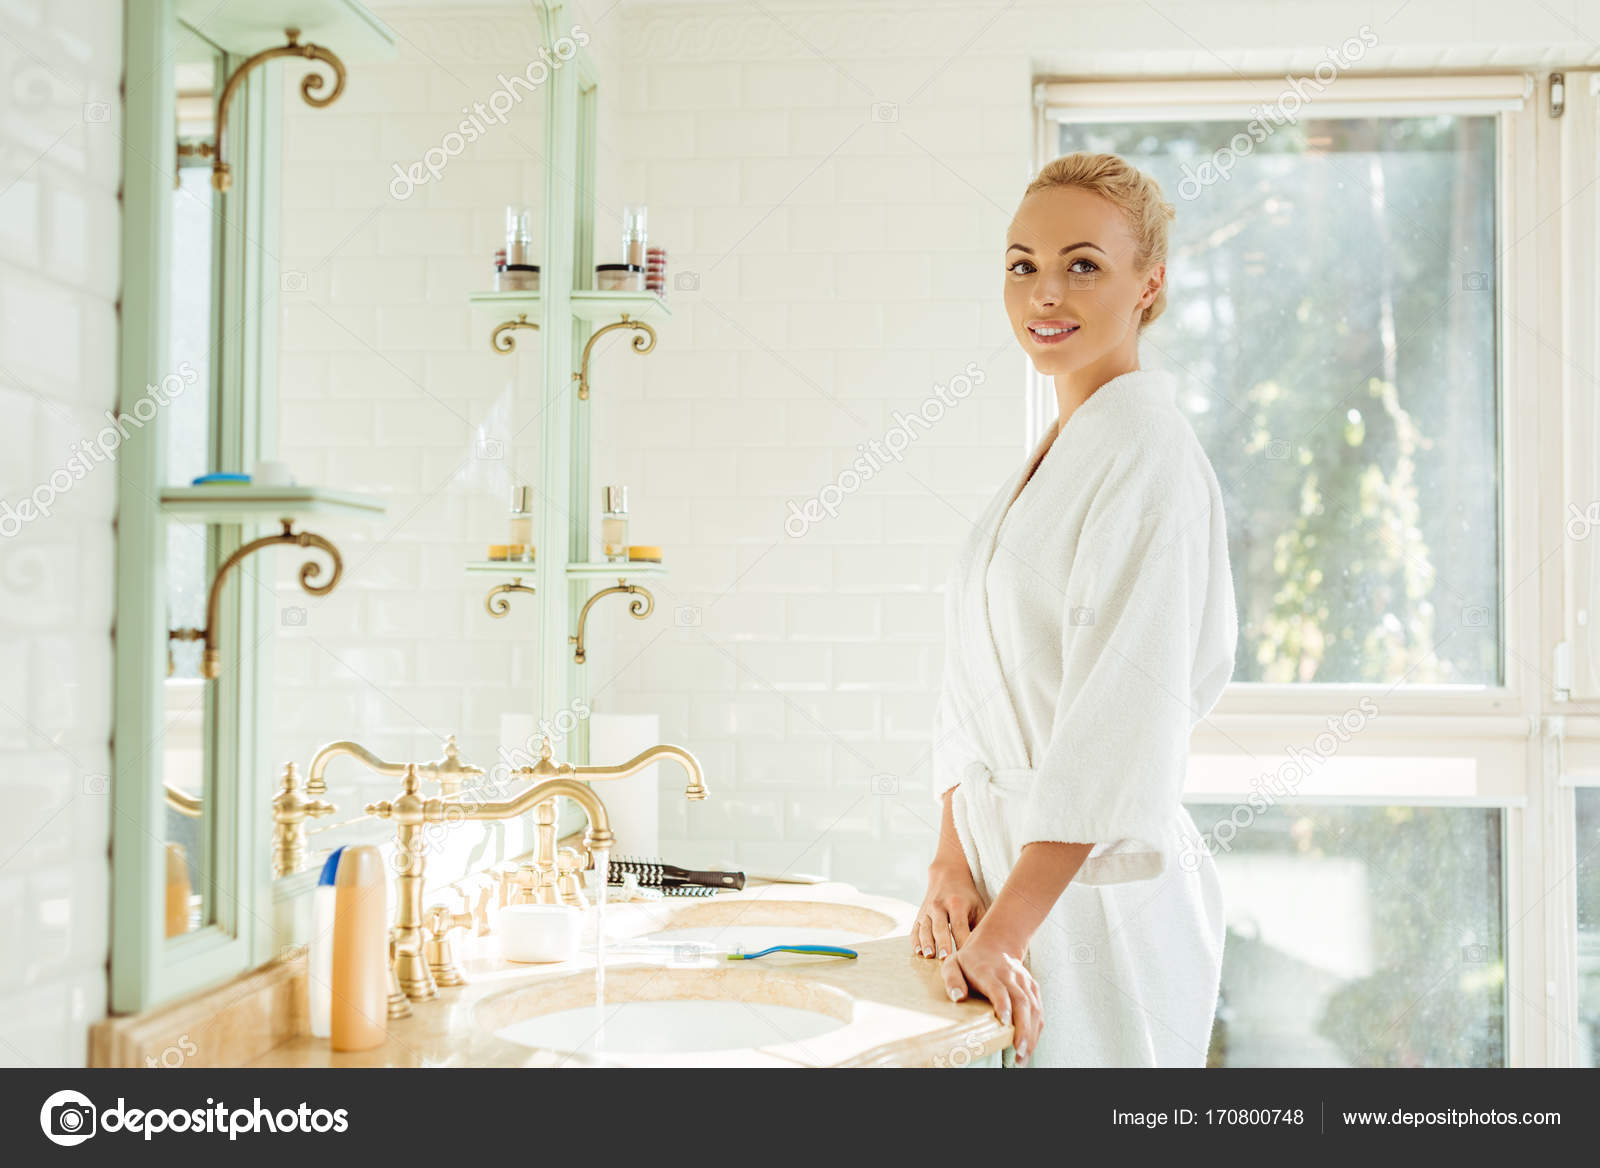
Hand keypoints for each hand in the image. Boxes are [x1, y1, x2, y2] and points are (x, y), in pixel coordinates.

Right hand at [912, 860, 983, 959]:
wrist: (947, 875)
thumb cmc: (967, 897)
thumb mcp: (977, 907)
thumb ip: (980, 926)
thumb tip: (986, 949)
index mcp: (957, 904)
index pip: (960, 926)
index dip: (962, 941)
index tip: (965, 956)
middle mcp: (939, 906)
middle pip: (940, 927)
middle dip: (943, 943)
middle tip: (946, 958)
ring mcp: (927, 911)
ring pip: (925, 929)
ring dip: (927, 943)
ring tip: (930, 956)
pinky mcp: (919, 915)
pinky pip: (915, 929)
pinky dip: (915, 941)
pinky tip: (918, 952)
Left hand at [941, 931, 1041, 1064]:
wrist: (996, 941)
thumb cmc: (970, 959)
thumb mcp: (952, 963)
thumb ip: (952, 979)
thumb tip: (957, 998)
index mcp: (988, 971)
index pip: (999, 988)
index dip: (1003, 1004)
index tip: (1005, 1022)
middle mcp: (1009, 976)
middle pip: (1021, 1001)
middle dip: (1022, 1028)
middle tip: (1018, 1051)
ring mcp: (1023, 981)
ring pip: (1033, 1007)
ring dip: (1031, 1033)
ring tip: (1024, 1055)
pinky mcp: (1032, 987)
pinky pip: (1038, 1008)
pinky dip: (1037, 1028)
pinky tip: (1031, 1044)